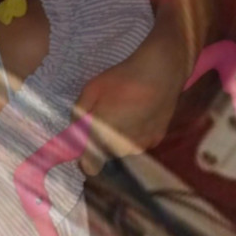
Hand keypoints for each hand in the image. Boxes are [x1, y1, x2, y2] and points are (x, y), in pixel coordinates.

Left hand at [74, 35, 186, 175]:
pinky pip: (138, 146)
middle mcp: (122, 144)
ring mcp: (141, 144)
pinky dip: (133, 139)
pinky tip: (135, 121)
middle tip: (101, 125)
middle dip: (99, 146)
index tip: (81, 154)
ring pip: (122, 152)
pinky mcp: (156, 140)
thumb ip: (78, 114)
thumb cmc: (122, 78)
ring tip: (120, 120)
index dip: (84, 161)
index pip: (90, 163)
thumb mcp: (91, 90)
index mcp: (103, 133)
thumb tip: (74, 132)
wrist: (161, 71)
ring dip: (116, 143)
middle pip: (105, 156)